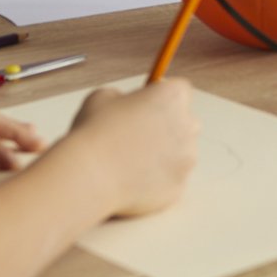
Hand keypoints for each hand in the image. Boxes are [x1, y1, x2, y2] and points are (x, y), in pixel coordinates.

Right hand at [65, 80, 199, 217]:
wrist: (89, 175)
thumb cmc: (94, 131)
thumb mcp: (104, 97)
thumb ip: (125, 98)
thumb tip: (128, 105)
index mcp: (172, 97)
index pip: (180, 90)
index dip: (162, 97)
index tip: (147, 106)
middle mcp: (187, 126)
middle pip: (186, 122)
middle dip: (168, 127)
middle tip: (139, 136)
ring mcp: (186, 159)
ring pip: (181, 154)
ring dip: (164, 155)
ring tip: (131, 162)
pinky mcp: (179, 187)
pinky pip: (171, 180)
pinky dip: (157, 181)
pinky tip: (133, 180)